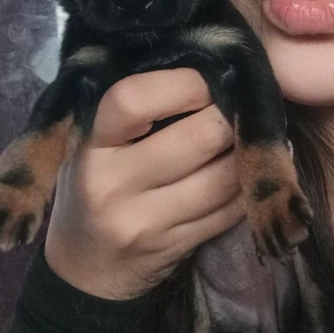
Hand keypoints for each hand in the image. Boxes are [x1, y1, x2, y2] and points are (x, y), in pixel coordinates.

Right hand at [44, 67, 245, 299]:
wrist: (82, 267)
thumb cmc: (95, 184)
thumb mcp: (94, 142)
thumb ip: (134, 109)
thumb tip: (208, 65)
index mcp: (91, 144)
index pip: (136, 99)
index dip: (186, 83)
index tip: (205, 78)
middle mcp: (113, 184)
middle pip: (200, 137)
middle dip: (230, 116)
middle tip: (239, 105)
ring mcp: (145, 222)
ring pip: (226, 176)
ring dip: (248, 153)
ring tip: (251, 135)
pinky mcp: (175, 247)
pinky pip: (232, 210)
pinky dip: (249, 187)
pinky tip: (248, 172)